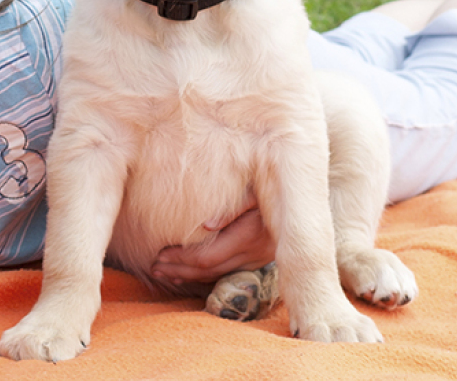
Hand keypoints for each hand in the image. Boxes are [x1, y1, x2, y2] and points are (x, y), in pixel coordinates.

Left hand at [151, 192, 274, 284]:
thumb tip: (206, 225)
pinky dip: (204, 275)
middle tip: (154, 268)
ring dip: (188, 275)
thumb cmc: (272, 181)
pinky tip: (186, 275)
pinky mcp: (259, 259)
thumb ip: (234, 205)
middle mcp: (255, 251)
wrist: (302, 193)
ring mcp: (258, 258)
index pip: (208, 256)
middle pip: (210, 269)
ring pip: (217, 275)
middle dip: (179, 270)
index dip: (182, 258)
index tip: (160, 254)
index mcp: (250, 234)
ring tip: (163, 273)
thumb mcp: (255, 188)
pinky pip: (227, 272)